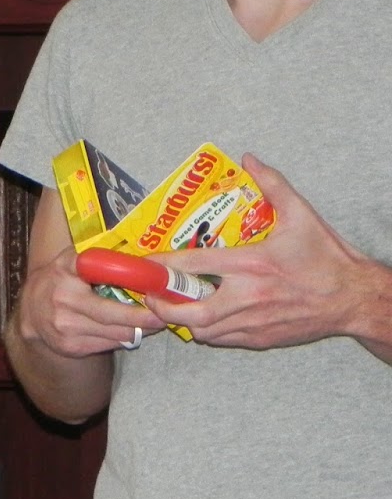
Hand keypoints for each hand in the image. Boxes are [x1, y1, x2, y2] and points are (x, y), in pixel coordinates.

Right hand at [16, 240, 166, 357]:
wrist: (30, 313)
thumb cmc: (59, 282)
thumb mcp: (70, 262)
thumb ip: (95, 257)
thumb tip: (138, 257)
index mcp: (66, 268)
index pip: (95, 267)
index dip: (125, 276)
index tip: (150, 285)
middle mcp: (63, 296)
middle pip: (112, 313)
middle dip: (142, 317)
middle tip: (164, 315)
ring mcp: (66, 324)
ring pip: (114, 332)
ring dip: (139, 330)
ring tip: (155, 324)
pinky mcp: (71, 345)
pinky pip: (108, 344)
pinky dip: (124, 339)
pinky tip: (134, 332)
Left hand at [147, 155, 376, 349]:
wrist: (354, 299)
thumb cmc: (327, 258)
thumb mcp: (302, 215)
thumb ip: (273, 184)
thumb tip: (249, 159)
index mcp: (253, 264)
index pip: (194, 265)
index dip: (162, 265)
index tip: (144, 263)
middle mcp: (249, 297)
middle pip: (189, 312)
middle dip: (162, 306)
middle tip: (151, 293)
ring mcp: (253, 322)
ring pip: (202, 331)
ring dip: (183, 319)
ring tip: (174, 302)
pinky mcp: (260, 339)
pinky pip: (221, 339)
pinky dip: (206, 329)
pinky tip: (203, 314)